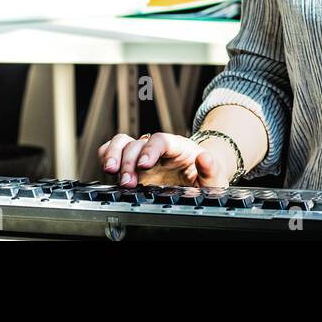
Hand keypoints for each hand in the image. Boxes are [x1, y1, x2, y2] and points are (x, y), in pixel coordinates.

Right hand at [98, 132, 233, 188]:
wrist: (199, 178)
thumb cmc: (205, 177)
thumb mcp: (215, 177)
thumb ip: (211, 168)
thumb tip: (204, 158)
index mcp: (178, 147)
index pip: (161, 140)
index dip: (150, 150)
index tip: (144, 165)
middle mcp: (157, 148)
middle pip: (137, 142)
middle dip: (128, 161)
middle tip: (128, 182)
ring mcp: (142, 154)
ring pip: (121, 142)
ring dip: (113, 155)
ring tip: (112, 173)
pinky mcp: (132, 164)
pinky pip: (113, 151)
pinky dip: (106, 155)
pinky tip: (107, 170)